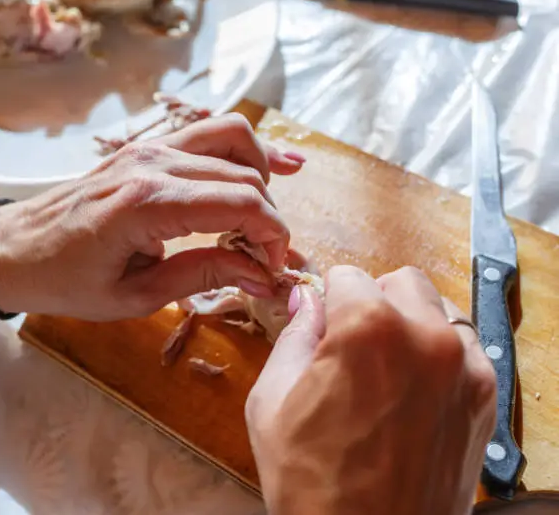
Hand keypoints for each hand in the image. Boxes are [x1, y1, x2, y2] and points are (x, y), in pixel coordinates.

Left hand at [0, 113, 305, 320]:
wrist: (16, 248)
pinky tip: (270, 165)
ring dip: (263, 172)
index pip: (239, 203)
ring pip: (233, 137)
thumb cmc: (68, 280)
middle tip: (265, 256)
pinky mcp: (149, 145)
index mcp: (148, 203)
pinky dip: (244, 149)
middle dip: (269, 216)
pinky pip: (209, 133)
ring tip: (272, 209)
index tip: (273, 266)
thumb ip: (204, 275)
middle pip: (243, 174)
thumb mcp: (137, 295)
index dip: (271, 234)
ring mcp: (151, 146)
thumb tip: (261, 276)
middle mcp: (155, 162)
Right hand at [246, 266, 496, 514]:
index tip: (323, 322)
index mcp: (368, 328)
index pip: (347, 275)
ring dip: (409, 320)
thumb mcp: (273, 401)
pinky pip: (463, 344)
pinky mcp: (484, 395)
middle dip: (371, 300)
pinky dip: (438, 349)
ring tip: (387, 362)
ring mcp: (463, 365)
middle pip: (399, 281)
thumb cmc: (312, 483)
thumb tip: (306, 299)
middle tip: (352, 340)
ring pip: (436, 307)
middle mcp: (426, 335)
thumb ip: (293, 334)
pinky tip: (414, 383)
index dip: (328, 298)